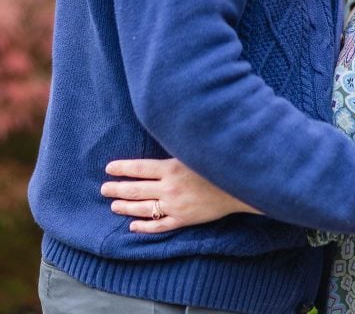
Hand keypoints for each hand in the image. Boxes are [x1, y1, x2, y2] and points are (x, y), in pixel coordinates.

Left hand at [101, 158, 259, 233]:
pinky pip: (160, 226)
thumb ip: (178, 146)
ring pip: (144, 208)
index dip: (122, 168)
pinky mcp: (184, 219)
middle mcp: (170, 188)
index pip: (140, 168)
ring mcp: (176, 206)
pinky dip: (145, 227)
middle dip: (118, 188)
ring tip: (113, 205)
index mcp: (172, 167)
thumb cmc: (219, 161)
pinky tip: (133, 226)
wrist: (240, 184)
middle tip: (104, 188)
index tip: (109, 168)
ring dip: (126, 207)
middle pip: (137, 189)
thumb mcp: (196, 149)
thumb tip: (163, 137)